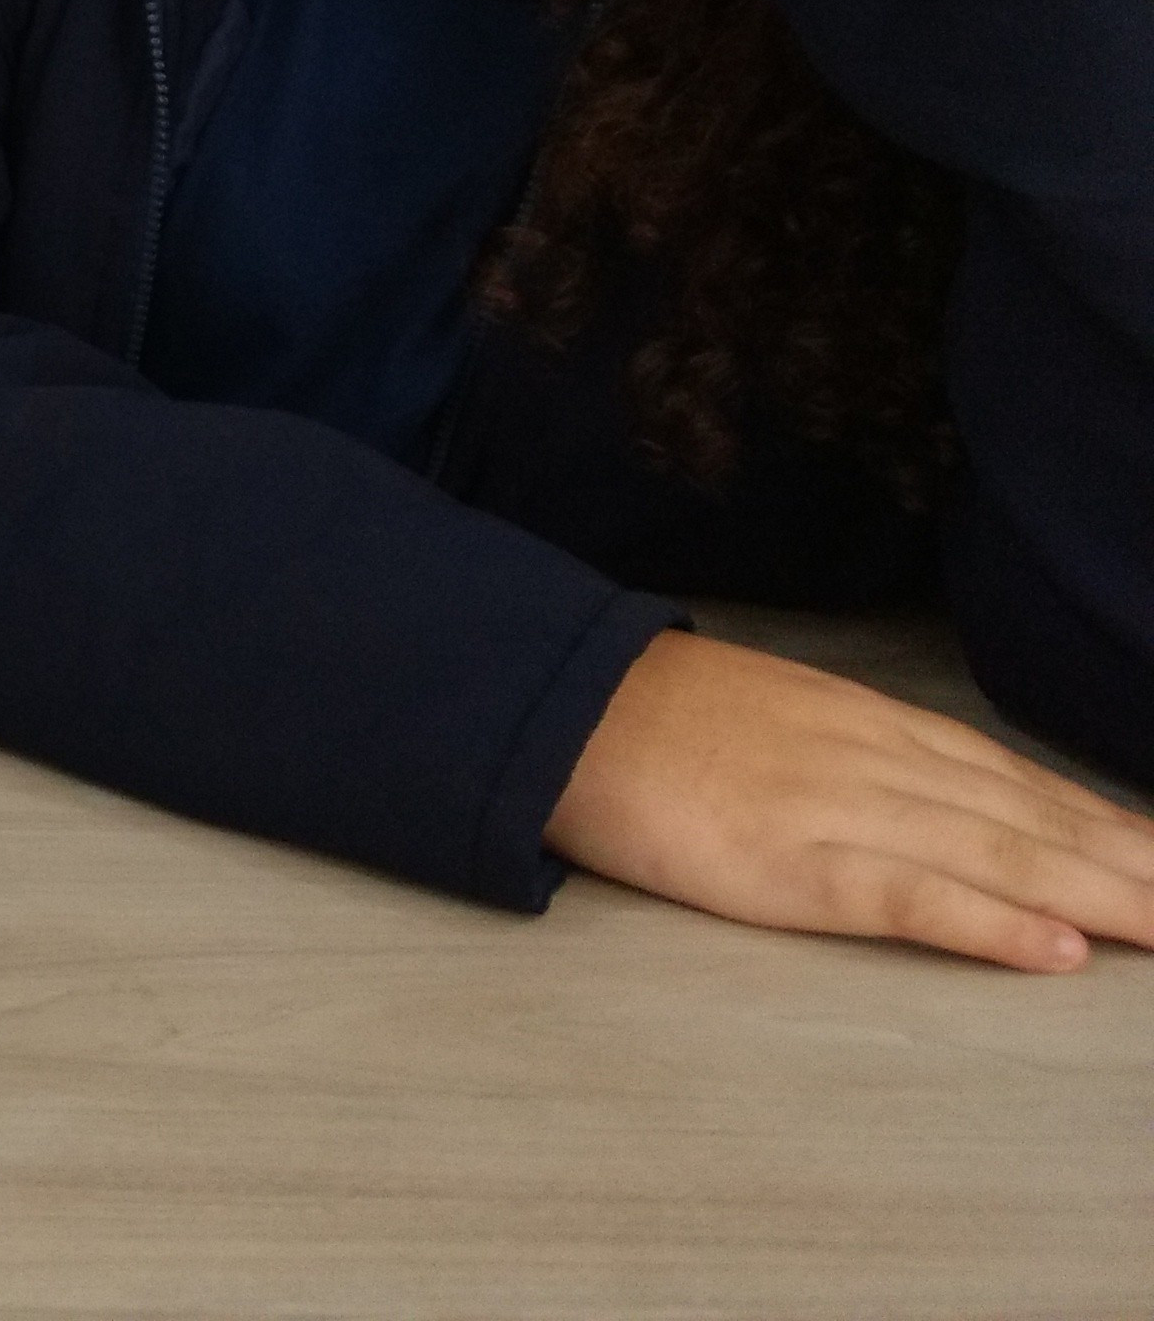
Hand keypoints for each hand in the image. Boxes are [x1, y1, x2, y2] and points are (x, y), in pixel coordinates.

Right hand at [547, 630, 1153, 969]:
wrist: (559, 703)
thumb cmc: (663, 716)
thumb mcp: (784, 713)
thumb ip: (864, 749)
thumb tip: (940, 792)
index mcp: (876, 727)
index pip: (1025, 785)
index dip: (1114, 827)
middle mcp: (881, 766)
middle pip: (1038, 826)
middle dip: (1138, 865)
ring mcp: (841, 815)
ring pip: (1003, 861)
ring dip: (1108, 897)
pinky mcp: (792, 867)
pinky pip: (908, 900)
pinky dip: (989, 928)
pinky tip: (1058, 953)